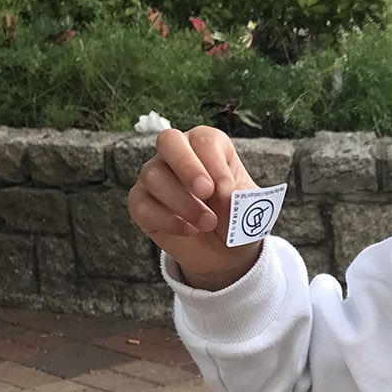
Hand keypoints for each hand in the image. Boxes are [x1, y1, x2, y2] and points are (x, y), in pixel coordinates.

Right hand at [127, 126, 261, 287]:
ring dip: (183, 202)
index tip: (227, 191)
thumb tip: (228, 197)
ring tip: (207, 223)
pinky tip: (190, 231)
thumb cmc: (236, 219)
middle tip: (206, 192)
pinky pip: (142, 205)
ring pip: (154, 176)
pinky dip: (167, 220)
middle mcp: (176, 155)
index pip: (204, 140)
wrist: (224, 251)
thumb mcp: (249, 209)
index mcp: (207, 146)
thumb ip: (243, 199)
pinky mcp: (141, 204)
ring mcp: (155, 178)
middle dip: (187, 165)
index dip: (215, 163)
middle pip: (168, 141)